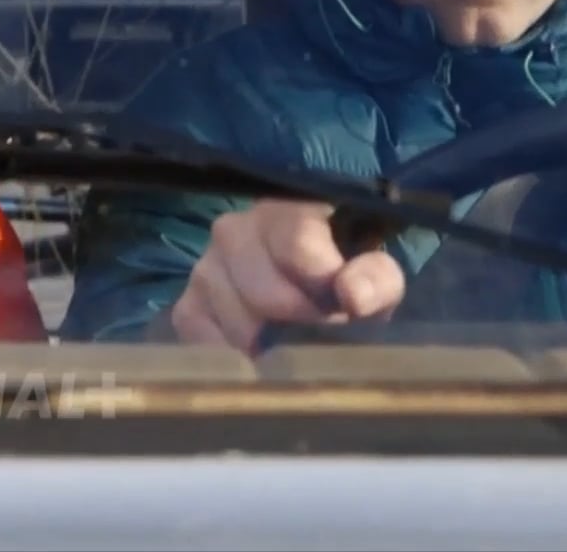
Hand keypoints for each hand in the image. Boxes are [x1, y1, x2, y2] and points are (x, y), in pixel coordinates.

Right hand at [169, 201, 404, 351]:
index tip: (345, 307)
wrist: (313, 293)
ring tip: (291, 339)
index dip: (324, 285)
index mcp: (285, 211)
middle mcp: (234, 231)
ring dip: (271, 343)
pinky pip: (201, 337)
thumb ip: (376, 278)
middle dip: (301, 321)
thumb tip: (352, 295)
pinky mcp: (189, 306)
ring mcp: (205, 269)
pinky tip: (256, 353)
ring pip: (237, 321)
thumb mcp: (377, 276)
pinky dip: (232, 355)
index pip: (298, 243)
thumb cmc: (346, 279)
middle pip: (265, 292)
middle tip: (320, 327)